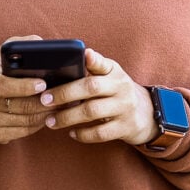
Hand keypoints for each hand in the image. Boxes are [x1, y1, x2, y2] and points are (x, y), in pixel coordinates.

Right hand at [0, 35, 53, 143]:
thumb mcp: (5, 51)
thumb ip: (24, 45)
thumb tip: (43, 45)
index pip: (2, 86)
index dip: (24, 87)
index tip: (44, 84)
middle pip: (16, 107)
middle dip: (44, 103)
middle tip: (64, 98)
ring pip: (21, 122)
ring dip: (44, 116)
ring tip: (61, 107)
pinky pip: (19, 133)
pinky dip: (36, 126)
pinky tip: (47, 117)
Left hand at [40, 49, 157, 145]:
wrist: (145, 113)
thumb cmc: (116, 91)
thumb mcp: (110, 75)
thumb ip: (93, 68)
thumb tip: (73, 58)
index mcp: (115, 72)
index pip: (103, 63)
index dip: (93, 59)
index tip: (83, 54)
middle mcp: (121, 87)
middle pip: (92, 87)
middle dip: (65, 93)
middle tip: (44, 100)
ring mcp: (125, 108)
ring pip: (93, 111)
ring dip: (67, 117)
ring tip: (50, 121)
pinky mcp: (125, 127)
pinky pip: (100, 133)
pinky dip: (83, 134)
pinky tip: (71, 133)